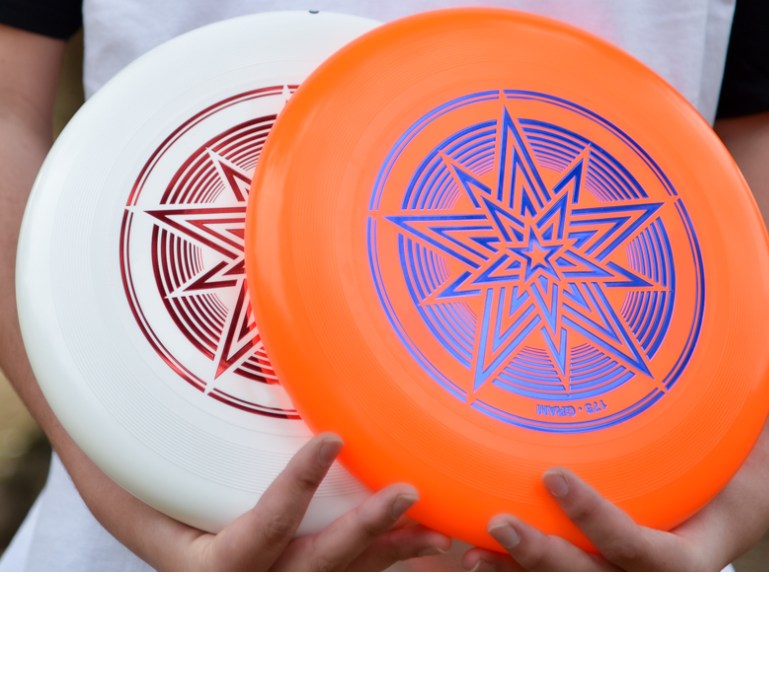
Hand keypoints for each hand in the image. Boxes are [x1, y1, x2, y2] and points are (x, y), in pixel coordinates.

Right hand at [150, 432, 450, 570]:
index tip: (330, 438)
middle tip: (408, 493)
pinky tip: (443, 542)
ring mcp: (290, 584)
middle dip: (364, 534)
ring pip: (352, 577)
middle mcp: (255, 586)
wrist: (161, 526)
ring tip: (449, 534)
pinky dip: (401, 558)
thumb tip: (118, 383)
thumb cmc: (143, 495)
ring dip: (399, 554)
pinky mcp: (315, 574)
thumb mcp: (129, 485)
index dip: (294, 494)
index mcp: (208, 568)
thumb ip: (132, 458)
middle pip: (317, 568)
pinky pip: (364, 574)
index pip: (257, 536)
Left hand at [461, 444, 768, 571]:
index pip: (640, 550)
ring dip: (517, 575)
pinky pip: (547, 581)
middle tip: (501, 524)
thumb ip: (733, 424)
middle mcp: (647, 580)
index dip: (598, 521)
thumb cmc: (727, 480)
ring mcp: (614, 580)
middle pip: (593, 582)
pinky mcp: (590, 572)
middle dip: (545, 559)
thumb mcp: (743, 457)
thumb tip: (742, 356)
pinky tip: (473, 555)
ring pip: (564, 589)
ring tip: (471, 556)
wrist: (718, 521)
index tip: (554, 476)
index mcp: (687, 557)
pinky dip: (511, 573)